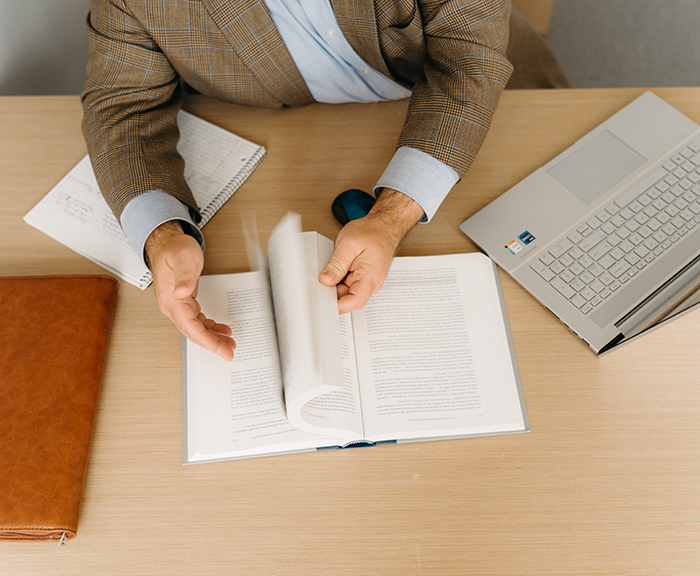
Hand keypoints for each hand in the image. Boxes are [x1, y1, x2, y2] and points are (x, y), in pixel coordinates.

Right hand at [145, 221, 235, 360]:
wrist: (167, 243)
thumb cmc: (174, 249)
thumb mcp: (183, 259)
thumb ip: (184, 276)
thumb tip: (182, 293)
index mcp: (172, 300)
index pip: (190, 327)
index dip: (206, 341)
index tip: (219, 349)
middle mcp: (173, 306)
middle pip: (193, 332)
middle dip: (212, 344)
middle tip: (229, 352)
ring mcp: (178, 305)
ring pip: (196, 328)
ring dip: (212, 338)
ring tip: (228, 343)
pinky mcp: (184, 302)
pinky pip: (197, 321)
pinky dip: (209, 328)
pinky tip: (220, 330)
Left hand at [319, 189, 423, 313]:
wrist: (385, 225)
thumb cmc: (373, 232)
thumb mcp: (349, 245)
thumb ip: (336, 265)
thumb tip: (325, 280)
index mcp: (370, 279)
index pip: (354, 303)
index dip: (337, 306)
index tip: (323, 301)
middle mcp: (370, 284)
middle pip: (347, 298)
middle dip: (333, 292)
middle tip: (323, 278)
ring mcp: (367, 281)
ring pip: (346, 291)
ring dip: (336, 283)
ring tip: (334, 267)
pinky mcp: (363, 277)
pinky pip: (348, 284)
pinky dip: (339, 278)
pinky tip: (338, 267)